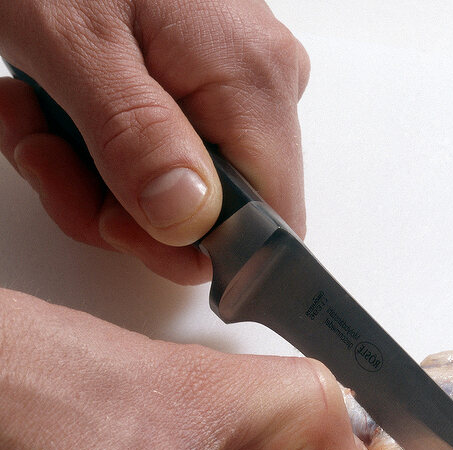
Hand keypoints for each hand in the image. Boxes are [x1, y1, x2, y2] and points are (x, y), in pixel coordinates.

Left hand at [0, 0, 310, 283]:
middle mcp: (259, 81)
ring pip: (177, 181)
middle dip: (117, 206)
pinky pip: (160, 139)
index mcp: (251, 81)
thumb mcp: (72, 43)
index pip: (269, 224)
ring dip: (88, 172)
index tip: (115, 229)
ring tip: (29, 117)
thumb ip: (135, 140)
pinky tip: (47, 100)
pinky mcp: (197, 66)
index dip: (193, 249)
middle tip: (45, 161)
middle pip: (213, 208)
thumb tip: (191, 225)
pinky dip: (94, 138)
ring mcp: (230, 73)